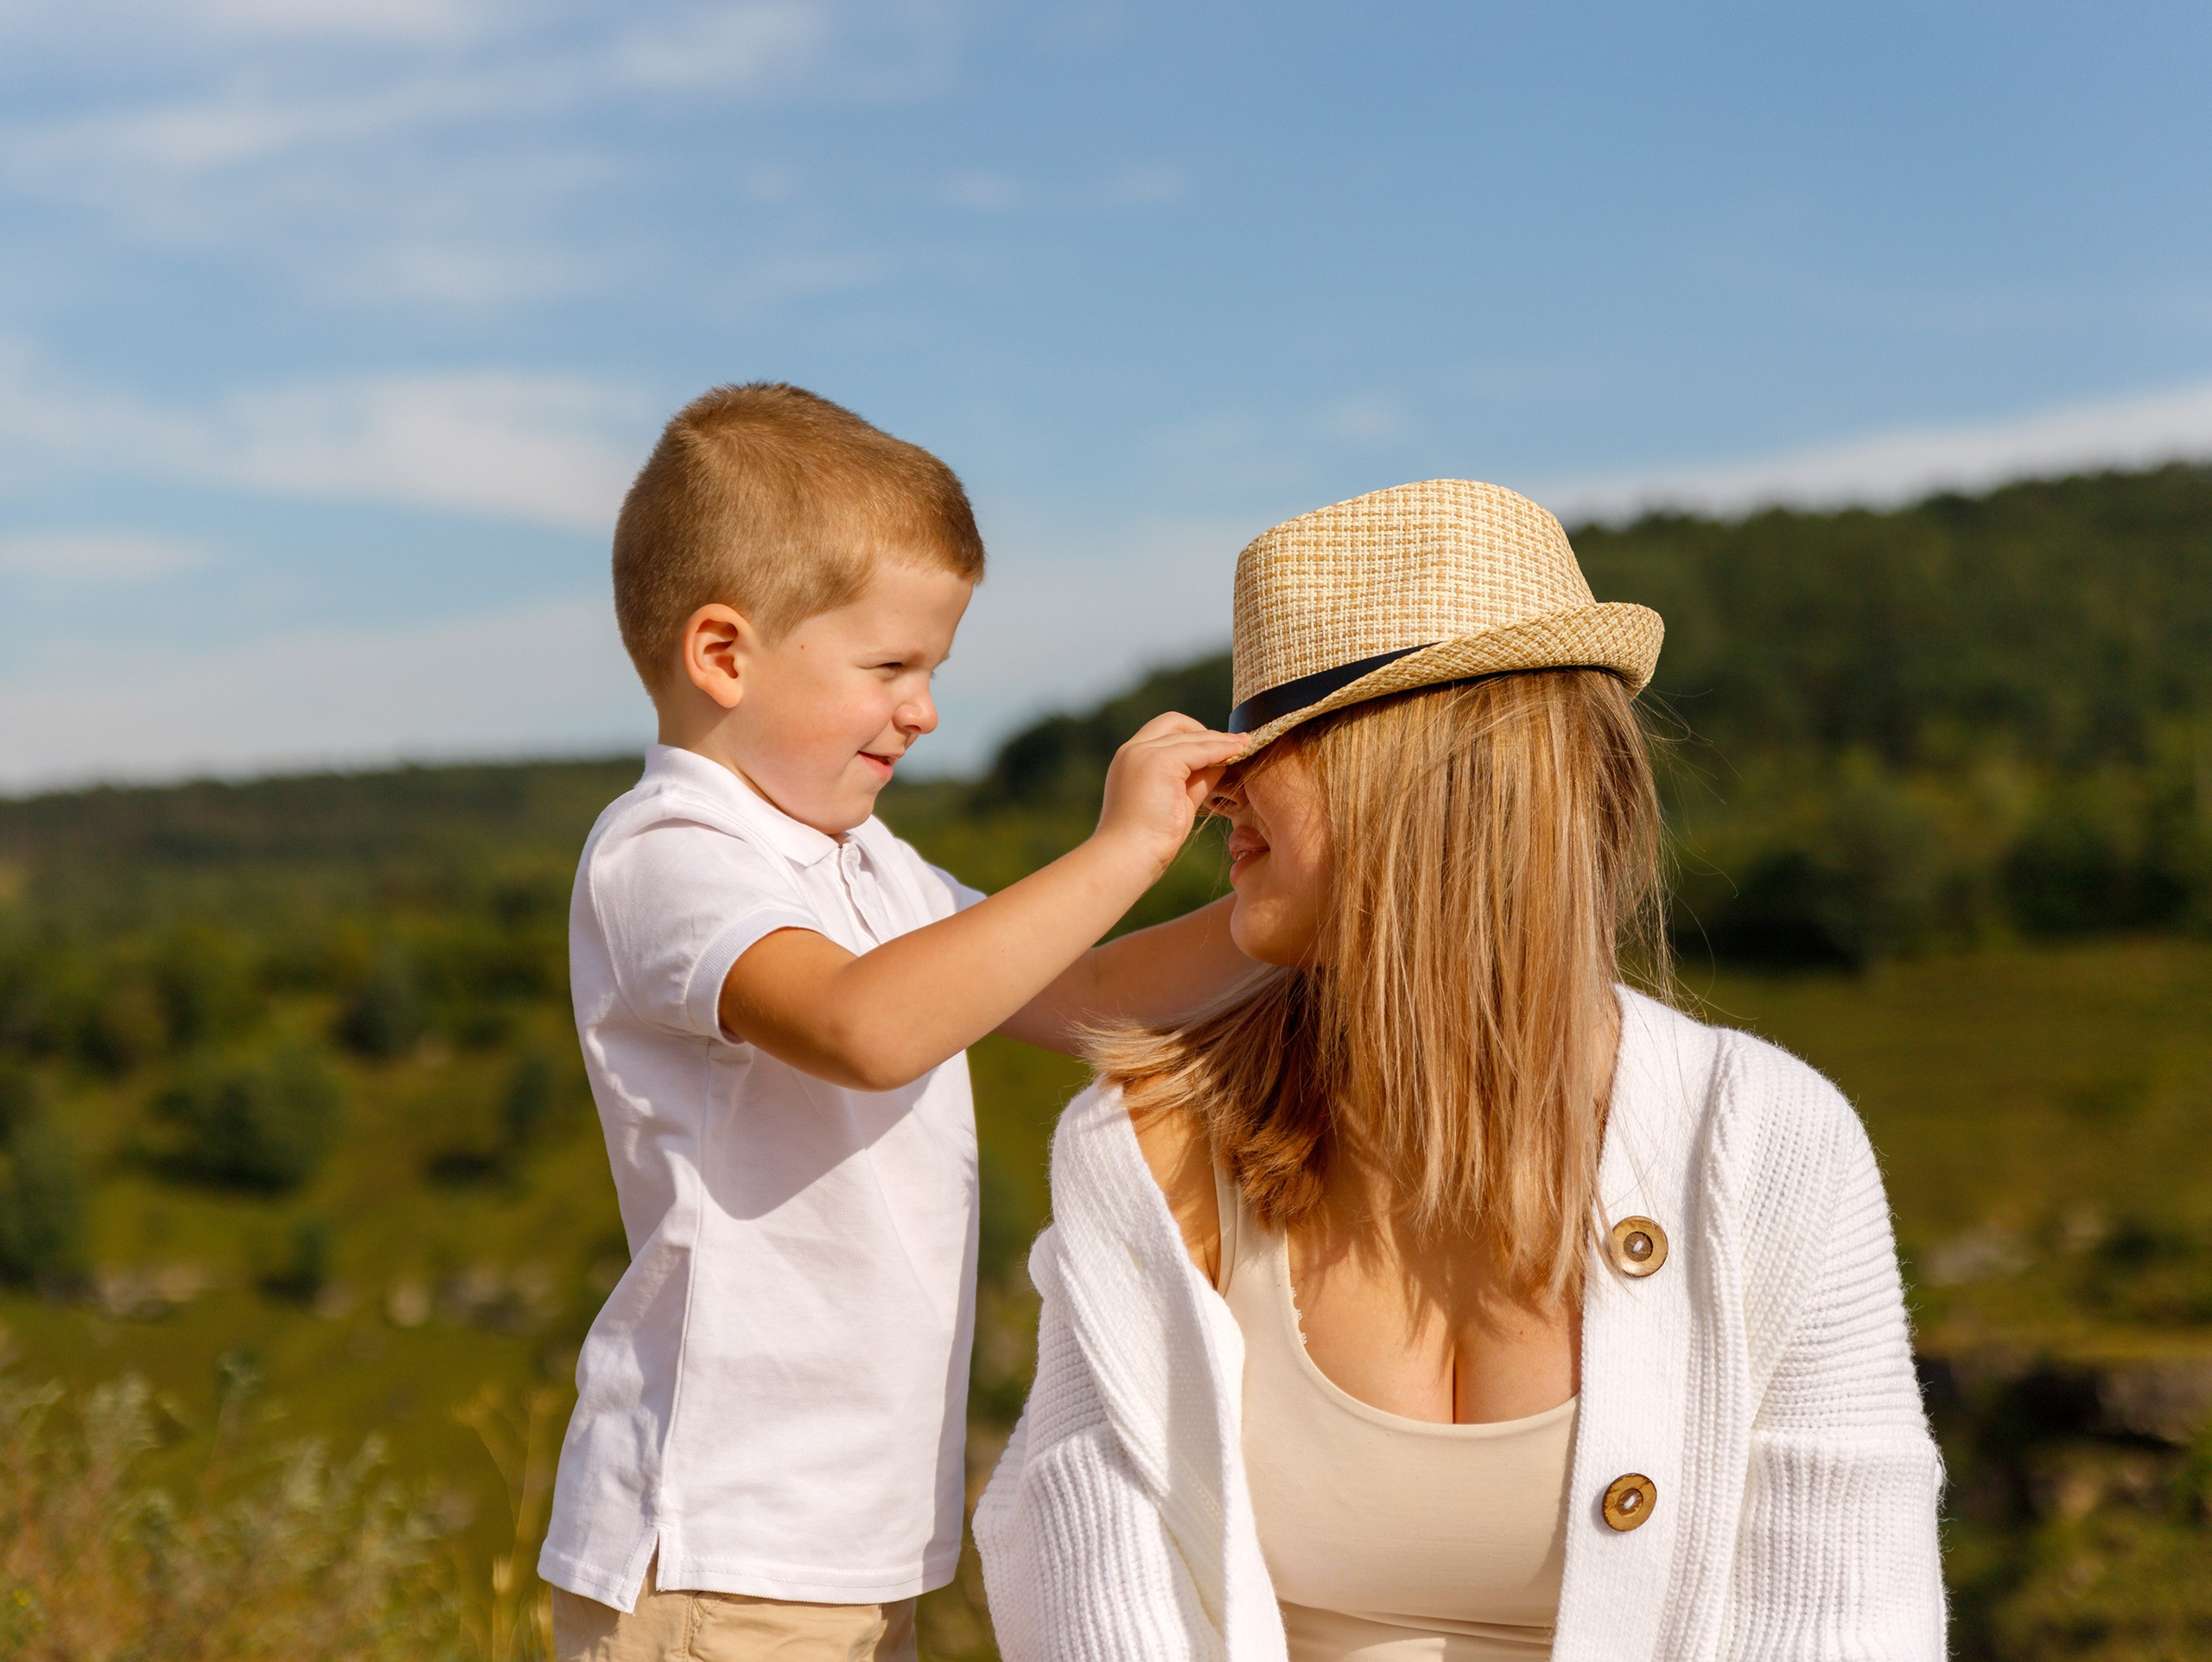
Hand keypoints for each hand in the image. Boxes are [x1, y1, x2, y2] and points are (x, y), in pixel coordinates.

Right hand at [1093, 713, 1249, 877]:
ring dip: (1219, 739)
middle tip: (1237, 743)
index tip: (1221, 747)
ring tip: (1245, 745)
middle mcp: (1133, 750)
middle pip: (1175, 724)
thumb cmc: (1149, 841)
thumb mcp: (1178, 802)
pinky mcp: (1159, 761)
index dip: (1194, 738)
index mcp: (1131, 760)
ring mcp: (1144, 753)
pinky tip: (1239, 752)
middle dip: (1208, 733)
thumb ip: (1196, 780)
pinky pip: (1199, 748)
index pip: (1164, 734)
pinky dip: (1221, 749)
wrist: (1128, 858)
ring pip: (1190, 734)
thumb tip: (1221, 762)